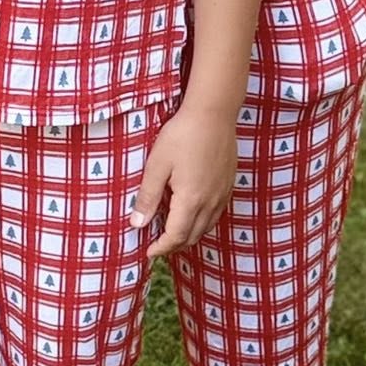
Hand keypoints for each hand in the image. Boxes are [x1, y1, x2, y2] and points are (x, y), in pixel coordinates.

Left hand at [130, 104, 237, 258]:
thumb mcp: (157, 164)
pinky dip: (202, 222)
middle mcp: (210, 202)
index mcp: (191, 200)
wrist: (213, 113)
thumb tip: (137, 224)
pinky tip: (192, 213)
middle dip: (174, 245)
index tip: (148, 252)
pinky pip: (215, 214)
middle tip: (157, 245)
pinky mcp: (228, 185)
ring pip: (206, 227)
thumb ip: (148, 196)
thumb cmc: (182, 135)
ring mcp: (222, 194)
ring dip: (189, 235)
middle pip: (193, 236)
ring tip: (172, 233)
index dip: (161, 247)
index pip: (176, 236)